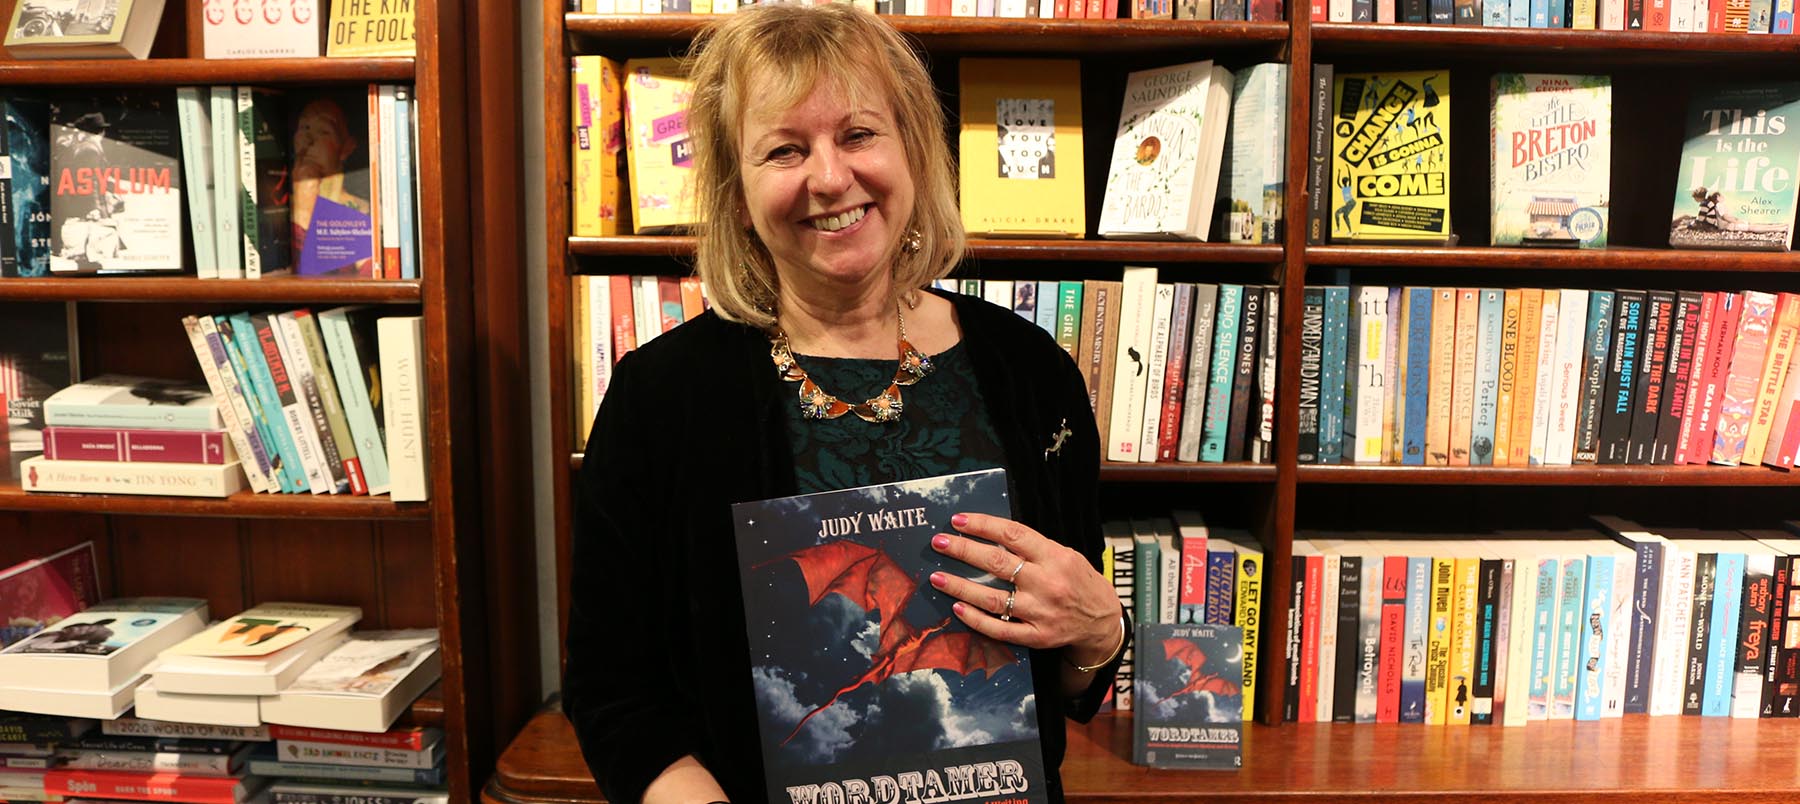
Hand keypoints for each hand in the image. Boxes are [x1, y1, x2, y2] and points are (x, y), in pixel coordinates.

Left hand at [928, 512, 1117, 663]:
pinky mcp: (1036, 636)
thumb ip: (1034, 547)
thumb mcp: (1065, 554)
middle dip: (963, 551)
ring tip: (937, 577)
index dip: (983, 525)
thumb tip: (991, 534)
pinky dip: (976, 620)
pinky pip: (1000, 630)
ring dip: (961, 587)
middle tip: (939, 543)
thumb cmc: (1079, 581)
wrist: (1103, 621)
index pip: (1013, 535)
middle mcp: (1047, 583)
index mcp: (1055, 557)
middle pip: (998, 563)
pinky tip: (957, 608)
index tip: (958, 521)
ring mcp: (1040, 612)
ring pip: (993, 598)